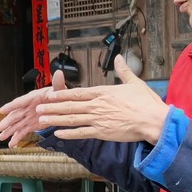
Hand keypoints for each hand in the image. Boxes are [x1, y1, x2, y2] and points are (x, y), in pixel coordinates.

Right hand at [0, 70, 67, 146]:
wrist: (62, 104)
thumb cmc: (58, 95)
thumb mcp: (59, 89)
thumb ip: (58, 83)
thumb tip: (59, 74)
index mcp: (33, 98)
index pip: (21, 102)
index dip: (12, 106)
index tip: (3, 110)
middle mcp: (29, 108)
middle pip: (16, 115)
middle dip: (8, 122)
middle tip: (0, 127)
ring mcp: (29, 117)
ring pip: (17, 125)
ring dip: (9, 131)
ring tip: (2, 137)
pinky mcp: (32, 125)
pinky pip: (23, 131)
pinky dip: (17, 138)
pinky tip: (11, 144)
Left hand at [36, 56, 169, 143]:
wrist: (154, 121)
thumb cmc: (146, 103)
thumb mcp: (134, 83)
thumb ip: (123, 70)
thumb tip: (120, 57)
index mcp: (103, 92)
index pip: (77, 93)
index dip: (61, 94)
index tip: (49, 95)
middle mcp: (97, 105)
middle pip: (69, 105)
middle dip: (52, 107)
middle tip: (38, 108)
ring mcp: (98, 119)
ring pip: (71, 119)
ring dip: (55, 119)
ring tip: (41, 120)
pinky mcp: (102, 132)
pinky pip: (81, 133)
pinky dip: (68, 134)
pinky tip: (58, 133)